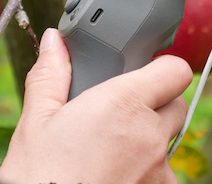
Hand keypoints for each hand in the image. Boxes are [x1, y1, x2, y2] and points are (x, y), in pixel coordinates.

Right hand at [0, 29, 191, 183]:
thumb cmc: (38, 177)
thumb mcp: (36, 122)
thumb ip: (51, 76)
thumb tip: (55, 41)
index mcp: (123, 103)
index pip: (176, 70)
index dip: (163, 68)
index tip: (145, 72)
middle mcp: (149, 134)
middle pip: (176, 105)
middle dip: (155, 105)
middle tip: (119, 115)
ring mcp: (159, 170)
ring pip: (168, 143)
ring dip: (148, 142)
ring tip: (108, 152)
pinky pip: (162, 175)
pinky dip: (146, 173)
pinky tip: (113, 175)